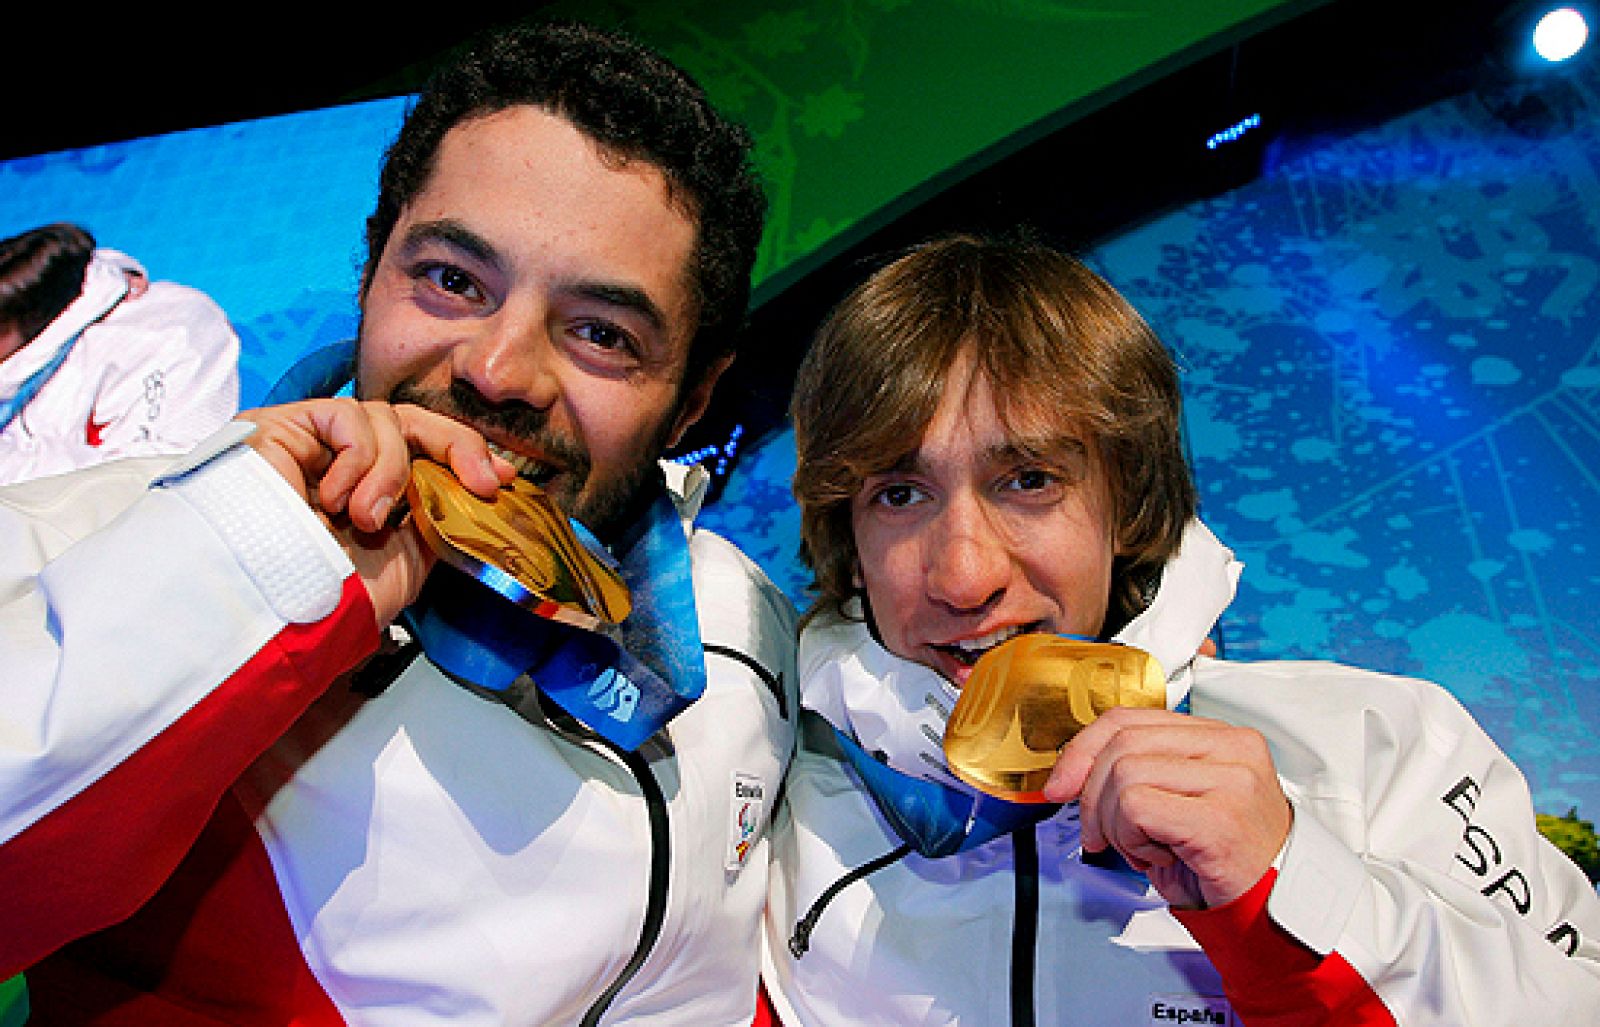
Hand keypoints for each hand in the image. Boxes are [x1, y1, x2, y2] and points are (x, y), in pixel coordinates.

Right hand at [237, 399, 514, 624]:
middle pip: (408, 421)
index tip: (499, 478)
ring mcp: (308, 444)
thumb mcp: (408, 555)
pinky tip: (335, 500)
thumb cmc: (335, 599)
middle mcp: (338, 463)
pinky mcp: (279, 428)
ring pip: (381, 417)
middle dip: (454, 444)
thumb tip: (475, 486)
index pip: (421, 447)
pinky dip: (357, 458)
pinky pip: (344, 416)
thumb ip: (433, 512)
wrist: (284, 616)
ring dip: (390, 469)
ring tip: (367, 519)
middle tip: (477, 480)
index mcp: (369, 490)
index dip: (464, 452)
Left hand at [1041, 707, 1291, 908]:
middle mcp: (1231, 747)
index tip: (1061, 783)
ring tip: (1146, 848)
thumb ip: (1138, 769)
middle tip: (1101, 835)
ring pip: (1125, 774)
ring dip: (1116, 824)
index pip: (1129, 718)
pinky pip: (1137, 807)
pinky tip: (1160, 857)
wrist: (1268, 909)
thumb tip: (1071, 769)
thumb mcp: (1176, 799)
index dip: (1083, 749)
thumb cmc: (1220, 859)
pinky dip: (1132, 839)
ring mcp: (1231, 780)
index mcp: (1219, 735)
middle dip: (1091, 795)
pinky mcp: (1221, 818)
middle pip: (1121, 744)